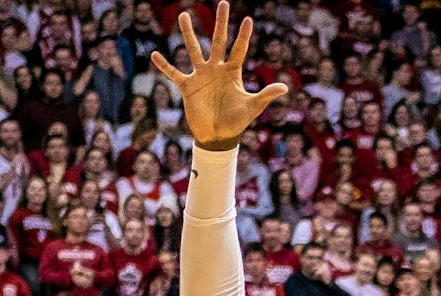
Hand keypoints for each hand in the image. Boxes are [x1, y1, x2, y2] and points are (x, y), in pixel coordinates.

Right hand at [150, 2, 289, 150]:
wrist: (218, 137)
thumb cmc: (236, 122)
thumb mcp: (252, 107)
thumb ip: (266, 95)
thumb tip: (286, 88)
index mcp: (232, 72)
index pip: (239, 49)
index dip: (243, 35)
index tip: (247, 19)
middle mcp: (216, 69)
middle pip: (218, 41)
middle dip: (220, 23)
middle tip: (223, 3)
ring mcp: (201, 76)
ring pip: (194, 50)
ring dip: (188, 33)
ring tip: (183, 15)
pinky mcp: (187, 87)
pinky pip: (174, 73)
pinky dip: (164, 66)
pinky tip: (155, 55)